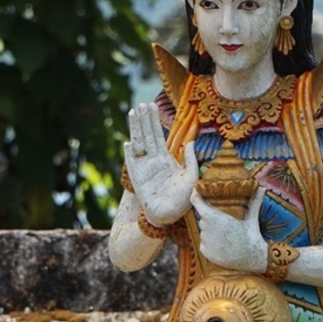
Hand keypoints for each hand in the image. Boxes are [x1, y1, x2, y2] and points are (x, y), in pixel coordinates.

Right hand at [125, 103, 197, 224]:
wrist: (170, 216)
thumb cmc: (183, 200)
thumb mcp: (192, 178)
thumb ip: (190, 160)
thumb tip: (190, 142)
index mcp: (166, 159)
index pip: (158, 135)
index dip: (154, 120)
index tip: (152, 106)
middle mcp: (153, 160)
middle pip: (147, 135)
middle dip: (144, 120)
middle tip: (141, 104)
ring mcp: (143, 168)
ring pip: (138, 143)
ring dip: (136, 129)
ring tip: (133, 113)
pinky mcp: (137, 178)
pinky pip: (132, 163)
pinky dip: (130, 153)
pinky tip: (129, 142)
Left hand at [190, 187, 267, 272]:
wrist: (253, 259)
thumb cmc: (252, 237)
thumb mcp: (252, 219)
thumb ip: (254, 202)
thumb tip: (262, 187)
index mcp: (215, 217)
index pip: (196, 202)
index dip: (195, 195)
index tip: (197, 191)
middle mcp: (207, 229)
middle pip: (202, 218)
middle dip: (210, 218)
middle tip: (223, 221)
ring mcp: (205, 241)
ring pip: (204, 231)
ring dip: (211, 231)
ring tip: (227, 236)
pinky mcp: (205, 252)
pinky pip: (204, 244)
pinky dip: (211, 244)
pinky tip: (223, 246)